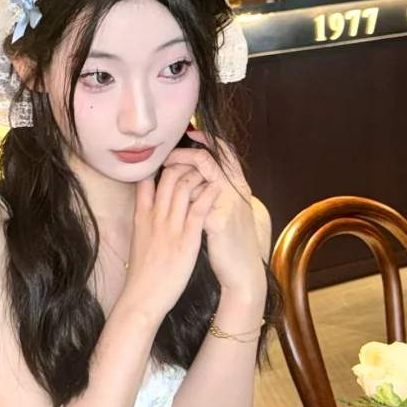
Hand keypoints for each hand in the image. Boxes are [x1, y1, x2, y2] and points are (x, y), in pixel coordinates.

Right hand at [121, 161, 210, 321]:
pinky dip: (208, 194)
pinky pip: (199, 209)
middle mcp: (155, 217)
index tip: (172, 162)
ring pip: (184, 186)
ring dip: (199, 174)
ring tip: (209, 172)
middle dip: (184, 164)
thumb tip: (149, 210)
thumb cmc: (142, 273)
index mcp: (141, 216)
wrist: (142, 297)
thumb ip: (144, 222)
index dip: (160, 166)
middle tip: (196, 164)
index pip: (146, 180)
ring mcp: (170, 227)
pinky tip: (217, 187)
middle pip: (168, 177)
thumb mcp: (138, 241)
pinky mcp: (186, 239)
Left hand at [161, 132, 265, 301]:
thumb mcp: (229, 211)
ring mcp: (227, 205)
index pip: (225, 151)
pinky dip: (179, 201)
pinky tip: (169, 203)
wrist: (242, 272)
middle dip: (183, 155)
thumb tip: (197, 175)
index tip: (190, 134)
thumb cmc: (232, 243)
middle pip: (207, 159)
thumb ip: (217, 191)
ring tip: (164, 177)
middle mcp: (235, 191)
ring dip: (178, 175)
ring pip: (198, 177)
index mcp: (239, 186)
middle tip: (167, 158)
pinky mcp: (217, 221)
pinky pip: (192, 203)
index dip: (208, 138)